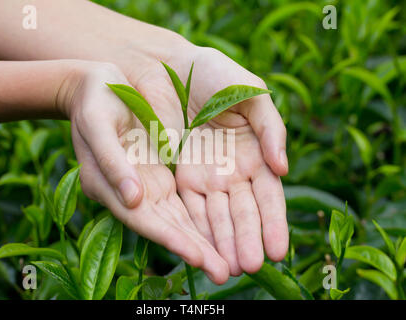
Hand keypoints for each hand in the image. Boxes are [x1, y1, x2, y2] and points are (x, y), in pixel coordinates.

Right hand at [59, 61, 228, 283]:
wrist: (99, 84)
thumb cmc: (93, 101)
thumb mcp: (97, 123)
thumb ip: (113, 162)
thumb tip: (133, 200)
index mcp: (107, 185)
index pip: (144, 219)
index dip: (171, 239)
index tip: (199, 257)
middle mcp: (129, 193)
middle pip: (165, 227)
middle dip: (195, 250)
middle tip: (224, 274)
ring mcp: (146, 185)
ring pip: (178, 219)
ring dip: (203, 241)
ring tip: (230, 263)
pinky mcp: (160, 175)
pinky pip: (184, 201)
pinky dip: (202, 219)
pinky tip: (222, 232)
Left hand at [125, 47, 288, 275]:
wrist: (171, 68)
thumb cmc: (216, 74)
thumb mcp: (251, 92)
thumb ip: (271, 128)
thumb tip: (284, 168)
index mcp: (257, 154)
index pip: (269, 197)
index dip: (275, 223)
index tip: (279, 250)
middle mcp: (233, 172)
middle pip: (243, 213)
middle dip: (247, 240)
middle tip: (250, 266)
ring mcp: (206, 177)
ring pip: (217, 217)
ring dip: (222, 243)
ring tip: (228, 268)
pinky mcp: (181, 177)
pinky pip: (189, 207)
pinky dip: (196, 229)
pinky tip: (201, 250)